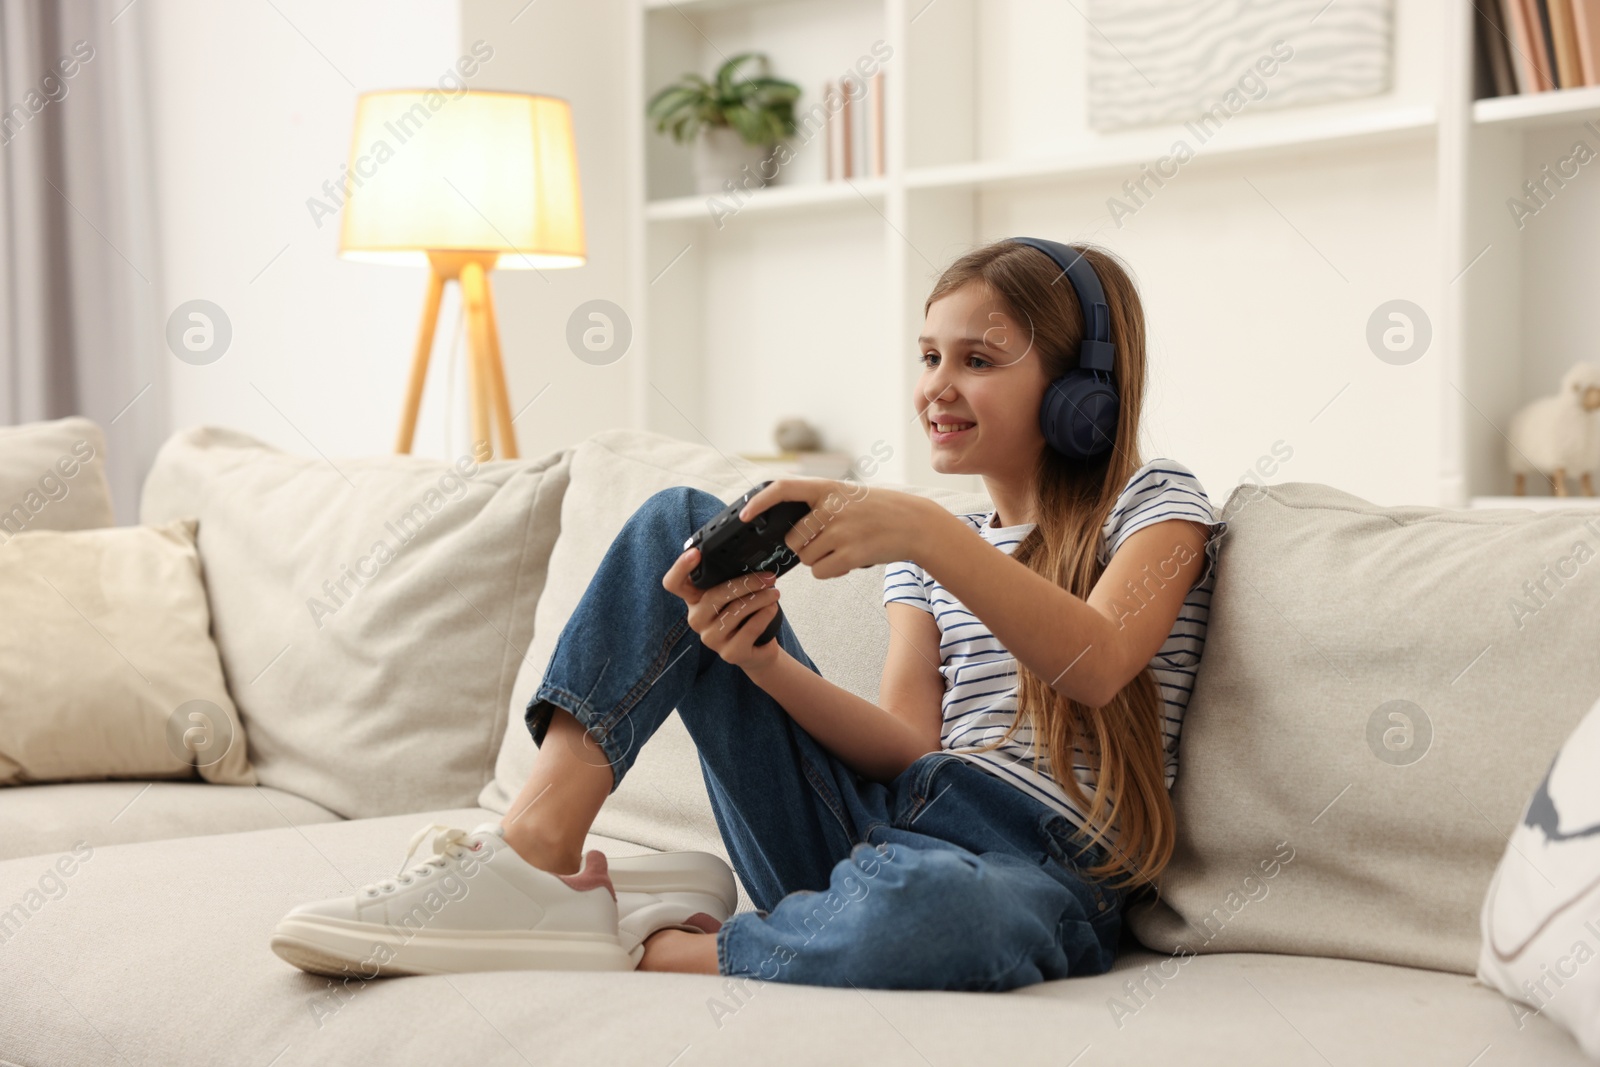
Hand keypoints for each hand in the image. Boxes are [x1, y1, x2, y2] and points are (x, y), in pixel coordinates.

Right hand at [662, 545, 783, 673]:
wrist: (758, 649)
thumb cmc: (744, 616)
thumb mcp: (733, 594)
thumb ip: (730, 578)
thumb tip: (748, 557)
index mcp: (694, 599)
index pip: (674, 583)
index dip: (680, 568)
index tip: (695, 553)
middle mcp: (697, 619)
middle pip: (714, 594)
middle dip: (746, 583)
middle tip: (768, 577)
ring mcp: (711, 638)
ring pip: (736, 611)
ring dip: (761, 598)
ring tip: (774, 593)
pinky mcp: (730, 653)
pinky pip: (749, 629)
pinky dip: (765, 615)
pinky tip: (772, 608)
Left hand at [735, 477, 935, 579]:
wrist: (915, 523)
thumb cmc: (877, 511)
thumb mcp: (846, 496)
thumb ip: (818, 505)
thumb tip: (787, 530)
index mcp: (828, 488)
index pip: (783, 488)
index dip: (759, 501)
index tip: (744, 515)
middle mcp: (832, 507)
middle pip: (793, 538)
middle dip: (802, 547)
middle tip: (825, 541)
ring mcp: (842, 531)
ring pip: (806, 558)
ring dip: (818, 560)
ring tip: (842, 548)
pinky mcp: (851, 554)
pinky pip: (821, 572)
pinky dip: (829, 571)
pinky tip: (848, 561)